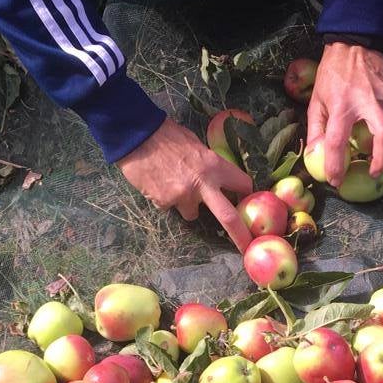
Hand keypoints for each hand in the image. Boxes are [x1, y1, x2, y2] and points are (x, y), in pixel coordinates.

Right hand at [118, 118, 253, 250]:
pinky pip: (170, 207)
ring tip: (173, 185)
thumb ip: (209, 165)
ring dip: (186, 205)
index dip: (245, 195)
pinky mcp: (164, 203)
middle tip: (247, 248)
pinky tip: (158, 184)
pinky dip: (166, 199)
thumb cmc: (167, 135)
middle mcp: (203, 184)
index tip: (246, 203)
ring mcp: (183, 196)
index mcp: (215, 165)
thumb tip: (217, 179)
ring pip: (192, 213)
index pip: (242, 184)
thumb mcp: (196, 145)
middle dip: (240, 235)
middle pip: (228, 217)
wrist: (135, 135)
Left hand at [307, 42, 382, 185]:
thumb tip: (315, 154)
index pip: (339, 142)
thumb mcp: (317, 99)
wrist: (354, 43)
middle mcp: (367, 102)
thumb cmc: (332, 73)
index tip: (336, 180)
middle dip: (382, 161)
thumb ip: (316, 128)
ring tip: (381, 161)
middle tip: (373, 172)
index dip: (336, 165)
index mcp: (342, 105)